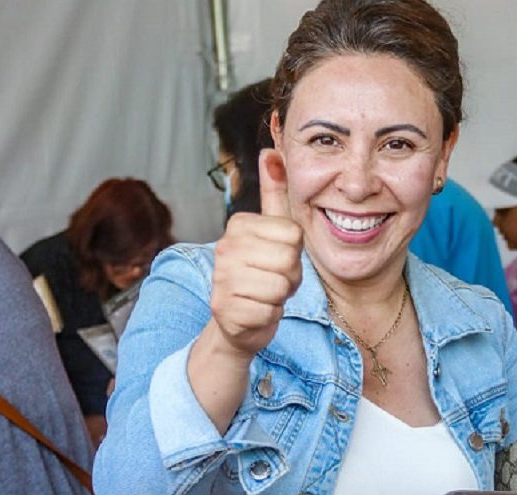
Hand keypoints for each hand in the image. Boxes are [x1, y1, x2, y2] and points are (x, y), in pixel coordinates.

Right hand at [210, 149, 302, 358]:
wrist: (240, 321)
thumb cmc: (263, 273)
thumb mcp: (273, 232)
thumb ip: (275, 194)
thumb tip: (271, 152)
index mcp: (239, 225)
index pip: (293, 235)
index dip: (294, 253)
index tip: (278, 259)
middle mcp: (224, 247)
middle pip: (288, 261)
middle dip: (289, 277)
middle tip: (274, 280)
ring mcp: (221, 279)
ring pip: (279, 287)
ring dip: (279, 297)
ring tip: (265, 294)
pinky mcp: (225, 309)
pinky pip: (269, 311)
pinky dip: (269, 316)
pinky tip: (256, 311)